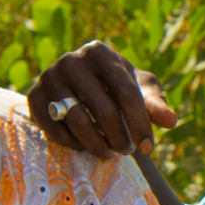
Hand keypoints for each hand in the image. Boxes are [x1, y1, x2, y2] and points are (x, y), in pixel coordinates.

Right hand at [29, 41, 175, 157]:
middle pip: (103, 109)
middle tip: (127, 151)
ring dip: (98, 144)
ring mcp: (49, 77)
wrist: (78, 87)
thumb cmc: (116, 86)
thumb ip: (154, 104)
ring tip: (109, 152)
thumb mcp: (138, 90)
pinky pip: (56, 130)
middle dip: (119, 137)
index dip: (139, 123)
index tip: (149, 147)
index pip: (125, 92)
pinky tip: (86, 146)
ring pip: (78, 121)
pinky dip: (75, 145)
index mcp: (99, 52)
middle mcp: (71, 60)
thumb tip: (170, 121)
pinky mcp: (34, 97)